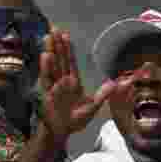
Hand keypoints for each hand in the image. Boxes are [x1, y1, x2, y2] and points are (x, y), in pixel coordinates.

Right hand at [37, 29, 115, 144]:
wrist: (62, 132)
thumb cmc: (75, 121)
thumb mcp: (93, 107)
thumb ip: (102, 95)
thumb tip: (114, 83)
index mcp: (73, 82)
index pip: (70, 62)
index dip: (68, 49)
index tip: (65, 35)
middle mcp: (62, 81)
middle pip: (60, 59)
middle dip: (57, 45)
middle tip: (54, 29)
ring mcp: (54, 86)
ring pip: (52, 66)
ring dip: (51, 51)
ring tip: (48, 38)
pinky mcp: (47, 94)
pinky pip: (47, 79)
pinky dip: (46, 68)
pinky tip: (45, 56)